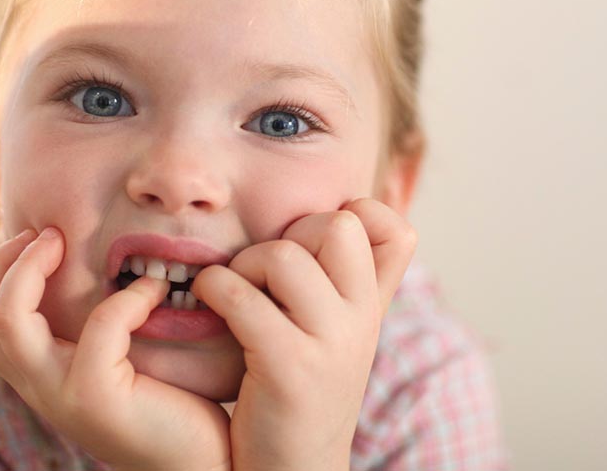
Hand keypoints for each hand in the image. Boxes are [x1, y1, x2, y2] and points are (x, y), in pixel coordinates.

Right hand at [0, 227, 231, 470]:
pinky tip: (157, 290)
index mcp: (38, 376)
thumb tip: (100, 263)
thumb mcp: (119, 359)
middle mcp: (38, 388)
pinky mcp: (97, 398)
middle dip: (3, 261)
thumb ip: (96, 326)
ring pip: (9, 319)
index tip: (37, 237)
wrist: (204, 463)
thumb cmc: (172, 402)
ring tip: (65, 243)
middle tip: (46, 233)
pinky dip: (130, 297)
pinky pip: (101, 327)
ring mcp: (61, 396)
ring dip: (31, 267)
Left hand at [190, 199, 416, 470]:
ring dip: (244, 265)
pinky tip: (208, 302)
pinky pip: (242, 298)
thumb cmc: (301, 394)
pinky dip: (214, 288)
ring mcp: (332, 345)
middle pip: (340, 226)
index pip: (398, 231)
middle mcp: (363, 323)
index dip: (355, 216)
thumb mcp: (338, 336)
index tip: (312, 244)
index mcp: (374, 310)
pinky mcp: (289, 369)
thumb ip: (343, 282)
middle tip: (265, 272)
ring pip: (285, 257)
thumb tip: (343, 213)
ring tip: (234, 291)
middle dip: (289, 235)